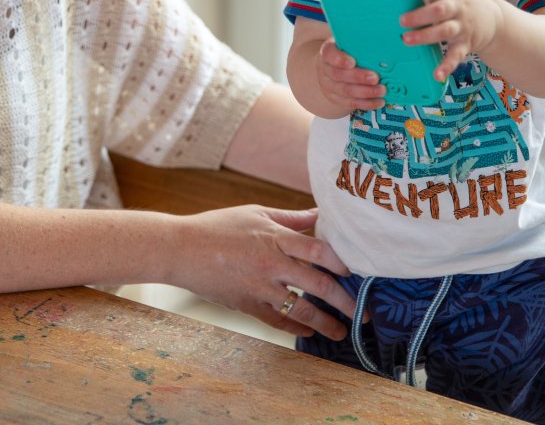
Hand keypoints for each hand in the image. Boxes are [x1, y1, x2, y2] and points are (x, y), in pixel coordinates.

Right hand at [171, 205, 353, 339]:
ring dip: (325, 323)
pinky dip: (295, 327)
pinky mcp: (246, 304)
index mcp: (274, 236)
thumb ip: (290, 218)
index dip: (340, 261)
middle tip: (362, 312)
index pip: (317, 249)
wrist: (181, 249)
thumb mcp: (255, 213)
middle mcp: (270, 263)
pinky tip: (308, 331)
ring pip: (301, 309)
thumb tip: (319, 215)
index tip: (355, 271)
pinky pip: (277, 320)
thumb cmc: (218, 226)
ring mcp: (259, 287)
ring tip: (341, 332)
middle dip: (344, 300)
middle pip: (317, 284)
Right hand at [316, 37, 385, 112]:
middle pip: (338, 75)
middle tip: (375, 78)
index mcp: (327, 52)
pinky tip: (378, 101)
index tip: (352, 62)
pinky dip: (366, 103)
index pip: (329, 54)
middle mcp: (325, 69)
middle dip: (358, 77)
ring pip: (345, 91)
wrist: (332, 66)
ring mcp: (329, 86)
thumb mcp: (349, 44)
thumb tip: (382, 49)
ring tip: (381, 90)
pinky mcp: (335, 98)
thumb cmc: (346, 53)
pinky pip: (350, 103)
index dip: (339, 59)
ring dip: (365, 92)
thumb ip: (360, 46)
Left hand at [402, 0, 500, 80]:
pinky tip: (437, 75)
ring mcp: (463, 27)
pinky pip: (455, 56)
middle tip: (402, 20)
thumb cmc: (460, 0)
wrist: (493, 20)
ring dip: (426, 37)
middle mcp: (458, 8)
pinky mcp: (466, 45)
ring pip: (445, 32)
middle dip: (421, 15)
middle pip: (440, 10)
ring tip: (407, 40)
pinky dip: (447, 66)